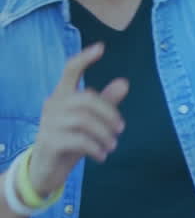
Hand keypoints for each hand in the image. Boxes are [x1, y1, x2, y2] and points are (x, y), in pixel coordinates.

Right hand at [28, 44, 128, 196]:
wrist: (46, 170)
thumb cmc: (70, 140)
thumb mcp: (90, 122)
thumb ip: (105, 102)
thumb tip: (124, 82)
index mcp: (62, 95)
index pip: (70, 70)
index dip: (84, 58)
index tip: (101, 47)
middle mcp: (52, 105)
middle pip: (87, 98)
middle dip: (110, 114)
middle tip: (121, 130)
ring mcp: (48, 123)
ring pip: (85, 121)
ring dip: (105, 134)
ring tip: (112, 146)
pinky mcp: (49, 142)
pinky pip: (79, 140)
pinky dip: (96, 148)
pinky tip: (102, 156)